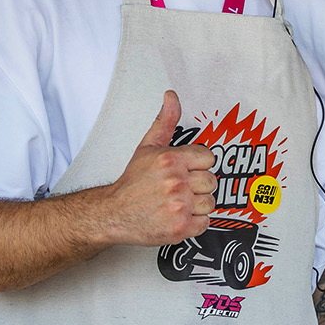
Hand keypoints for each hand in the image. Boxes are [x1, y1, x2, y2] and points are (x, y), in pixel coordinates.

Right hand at [107, 90, 216, 245]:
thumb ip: (165, 121)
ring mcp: (178, 206)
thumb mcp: (148, 147)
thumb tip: (171, 97)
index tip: (185, 170)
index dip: (198, 165)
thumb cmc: (132, 182)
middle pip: (211, 181)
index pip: (209, 158)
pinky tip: (177, 216)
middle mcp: (176, 182)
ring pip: (210, 202)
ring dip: (196, 205)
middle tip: (178, 188)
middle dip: (197, 185)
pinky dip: (194, 222)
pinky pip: (205, 223)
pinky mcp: (180, 228)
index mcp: (171, 160)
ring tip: (176, 202)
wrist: (112, 214)